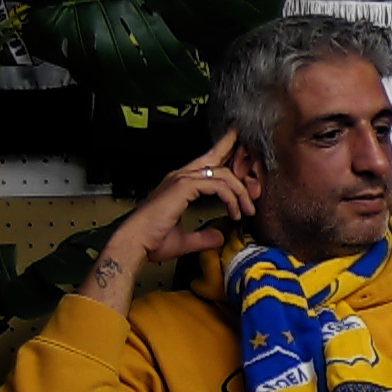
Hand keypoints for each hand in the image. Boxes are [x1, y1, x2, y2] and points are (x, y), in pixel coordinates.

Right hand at [95, 131, 254, 283]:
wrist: (134, 244)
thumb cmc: (151, 241)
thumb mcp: (185, 239)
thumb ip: (204, 236)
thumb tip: (219, 236)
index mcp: (179, 182)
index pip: (208, 162)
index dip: (226, 151)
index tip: (242, 147)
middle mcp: (181, 176)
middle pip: (218, 157)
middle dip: (241, 158)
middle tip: (257, 167)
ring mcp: (182, 179)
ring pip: (224, 175)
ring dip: (240, 192)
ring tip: (247, 210)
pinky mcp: (184, 186)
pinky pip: (218, 185)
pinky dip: (230, 198)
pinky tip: (234, 212)